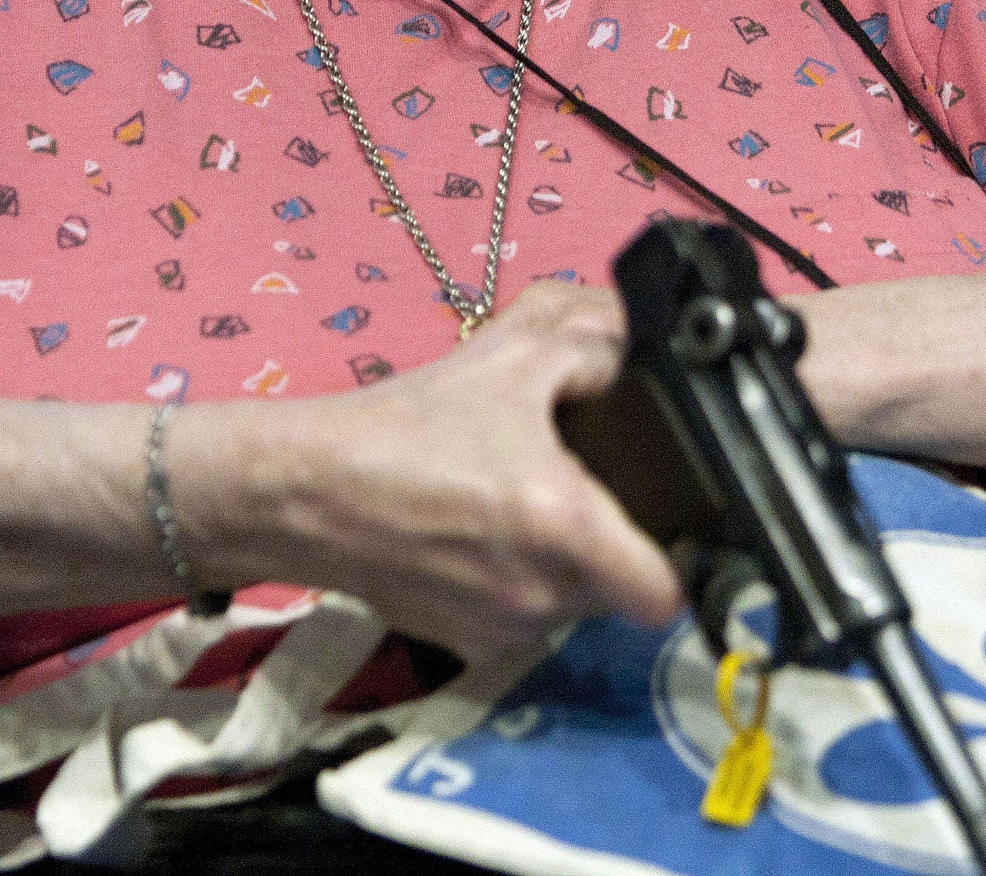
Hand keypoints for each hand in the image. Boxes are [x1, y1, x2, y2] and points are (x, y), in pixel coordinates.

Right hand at [186, 282, 683, 665]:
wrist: (306, 488)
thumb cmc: (408, 424)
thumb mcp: (508, 355)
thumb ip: (590, 340)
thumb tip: (637, 346)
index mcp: (566, 526)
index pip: (666, 591)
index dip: (679, 559)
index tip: (664, 523)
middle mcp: (543, 593)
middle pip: (618, 589)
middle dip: (608, 543)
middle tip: (575, 490)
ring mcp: (503, 629)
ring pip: (568, 605)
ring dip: (557, 565)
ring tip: (513, 505)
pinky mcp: (463, 646)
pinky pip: (517, 620)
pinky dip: (509, 586)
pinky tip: (474, 539)